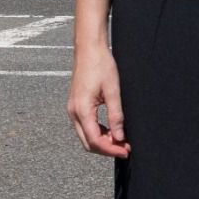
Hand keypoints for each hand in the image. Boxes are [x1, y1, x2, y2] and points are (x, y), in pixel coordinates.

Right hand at [68, 43, 129, 157]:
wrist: (88, 48)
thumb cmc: (100, 64)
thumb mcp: (113, 90)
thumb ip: (116, 115)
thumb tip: (119, 136)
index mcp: (82, 110)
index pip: (95, 140)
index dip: (111, 149)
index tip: (125, 151)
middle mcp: (73, 112)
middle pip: (88, 143)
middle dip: (106, 149)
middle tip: (124, 148)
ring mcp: (73, 109)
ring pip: (85, 136)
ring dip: (102, 141)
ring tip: (120, 139)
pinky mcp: (76, 105)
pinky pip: (85, 126)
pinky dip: (97, 132)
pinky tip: (110, 129)